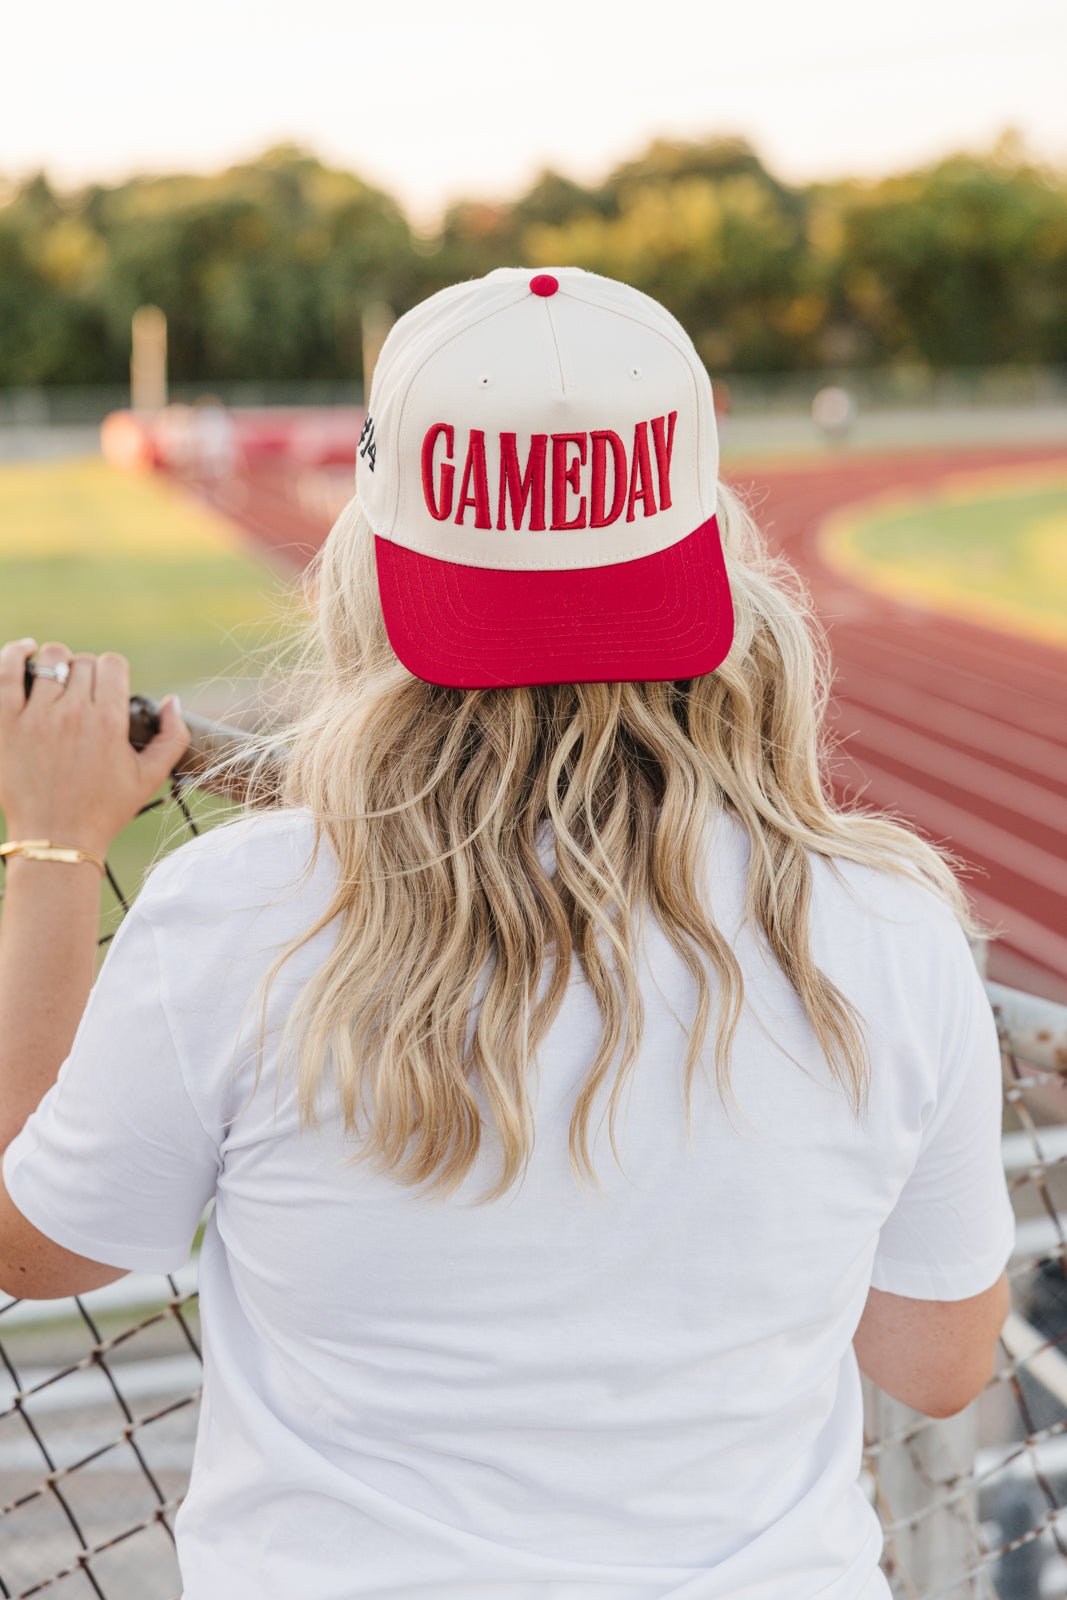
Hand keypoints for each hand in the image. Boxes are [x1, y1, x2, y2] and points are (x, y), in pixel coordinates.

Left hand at [0, 638, 190, 859]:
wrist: (56, 838)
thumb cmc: (104, 810)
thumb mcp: (150, 778)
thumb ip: (172, 736)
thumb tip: (172, 700)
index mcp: (108, 721)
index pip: (113, 664)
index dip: (113, 673)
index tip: (108, 690)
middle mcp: (72, 713)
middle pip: (83, 662)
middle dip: (87, 674)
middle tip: (83, 697)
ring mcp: (35, 716)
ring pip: (49, 660)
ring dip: (56, 664)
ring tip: (56, 681)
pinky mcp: (5, 723)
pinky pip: (6, 672)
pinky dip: (15, 654)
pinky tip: (24, 652)